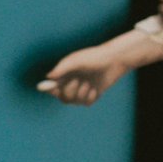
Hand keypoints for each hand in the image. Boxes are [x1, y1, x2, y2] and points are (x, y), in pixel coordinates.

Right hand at [37, 36, 152, 104]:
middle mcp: (71, 83)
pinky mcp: (92, 95)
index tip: (54, 88)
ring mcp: (81, 90)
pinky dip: (90, 97)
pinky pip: (86, 103)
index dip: (50, 89)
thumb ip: (61, 68)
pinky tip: (96, 89)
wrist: (114, 60)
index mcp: (64, 74)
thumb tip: (49, 77)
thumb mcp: (76, 61)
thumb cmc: (93, 58)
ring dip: (81, 94)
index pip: (51, 87)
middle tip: (78, 81)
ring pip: (75, 102)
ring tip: (89, 83)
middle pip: (63, 97)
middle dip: (70, 91)